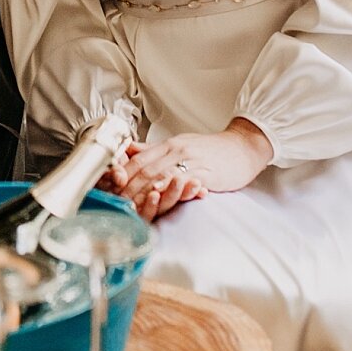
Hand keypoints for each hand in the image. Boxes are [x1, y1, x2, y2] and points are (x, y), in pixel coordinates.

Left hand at [109, 122, 274, 220]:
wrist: (243, 147)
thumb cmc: (213, 150)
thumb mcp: (181, 145)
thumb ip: (155, 150)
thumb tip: (129, 151)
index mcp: (168, 145)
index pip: (137, 159)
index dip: (121, 174)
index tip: (108, 188)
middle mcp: (176, 150)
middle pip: (144, 169)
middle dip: (126, 187)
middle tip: (113, 202)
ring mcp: (190, 160)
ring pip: (160, 175)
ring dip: (142, 191)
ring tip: (129, 205)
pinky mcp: (205, 172)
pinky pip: (183, 182)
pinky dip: (169, 190)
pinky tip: (159, 199)